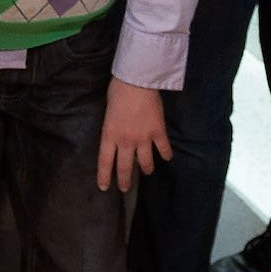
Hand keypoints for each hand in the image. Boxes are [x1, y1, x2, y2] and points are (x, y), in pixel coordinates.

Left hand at [97, 78, 171, 192]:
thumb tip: (116, 132)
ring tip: (148, 171)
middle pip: (125, 167)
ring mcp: (143, 139)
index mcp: (110, 135)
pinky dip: (166, 154)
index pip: (105, 162)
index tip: (103, 188)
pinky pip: (163, 149)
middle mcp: (126, 141)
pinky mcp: (158, 133)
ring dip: (147, 169)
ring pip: (146, 163)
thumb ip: (112, 127)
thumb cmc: (117, 91)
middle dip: (125, 181)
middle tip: (125, 189)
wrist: (136, 82)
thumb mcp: (108, 112)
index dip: (104, 176)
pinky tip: (166, 157)